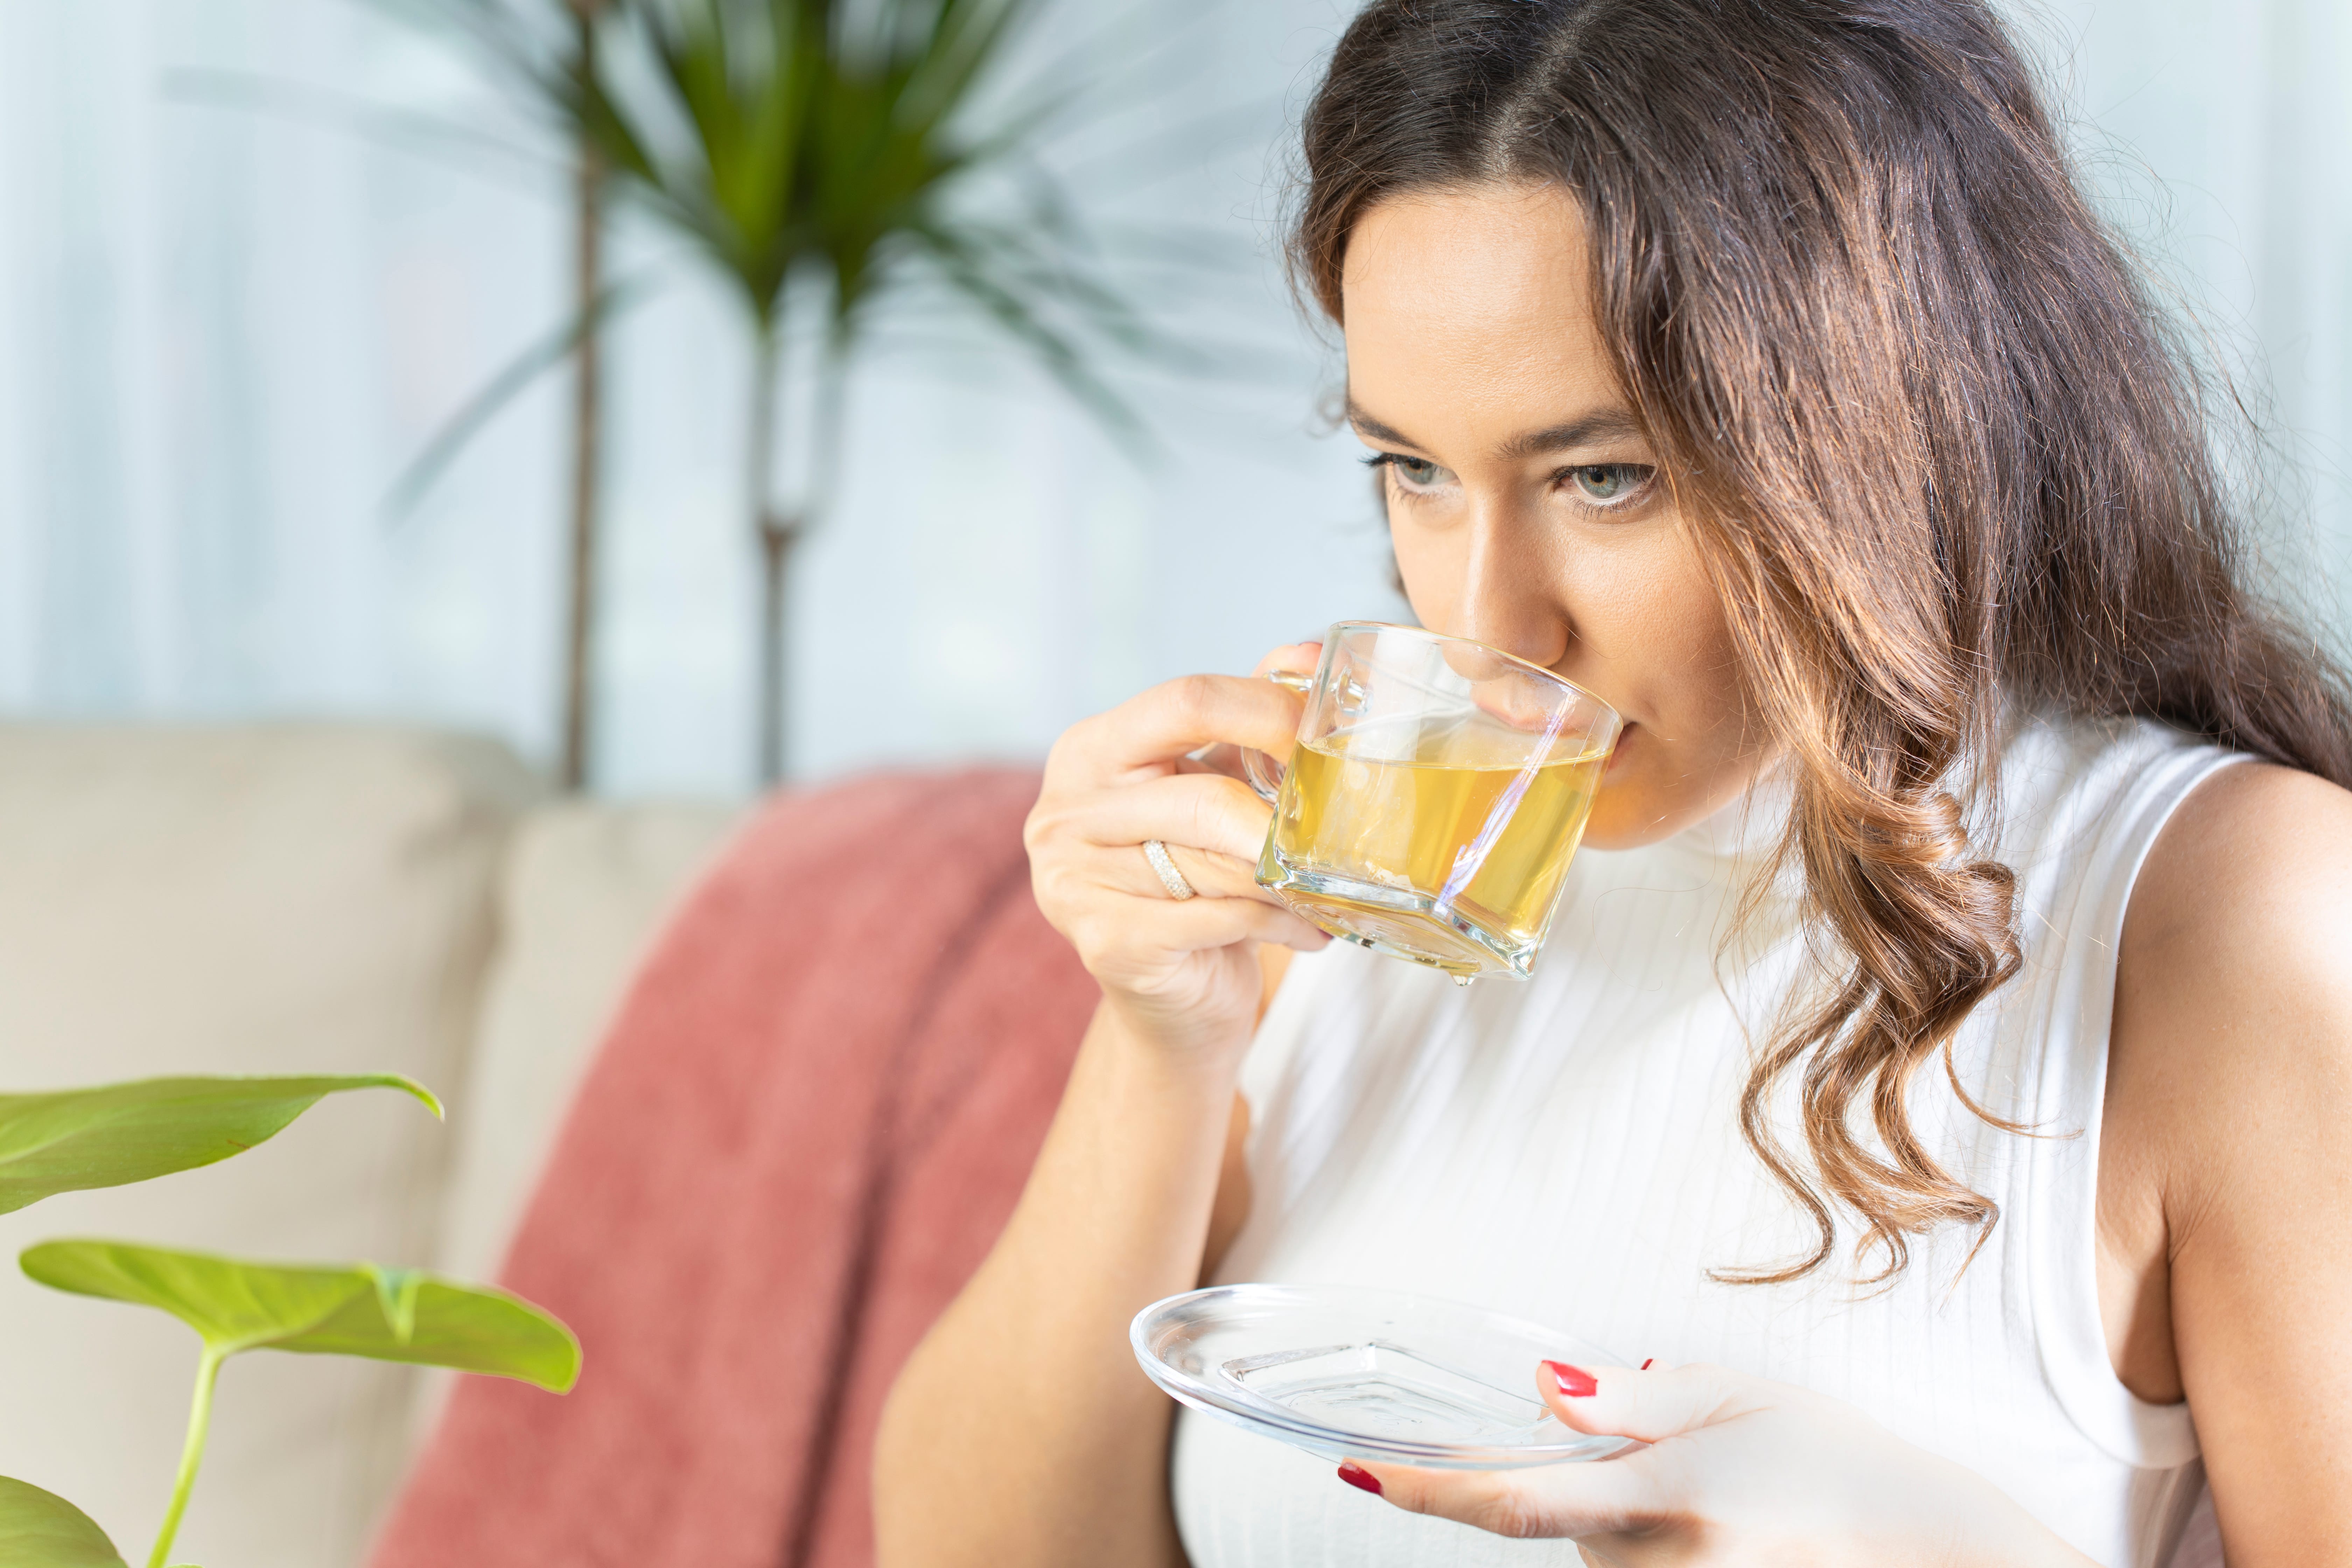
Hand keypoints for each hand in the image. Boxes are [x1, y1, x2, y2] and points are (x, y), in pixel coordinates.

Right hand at [1025, 646, 1329, 1053]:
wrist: (1170, 993)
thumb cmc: (1193, 878)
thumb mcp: (1214, 783)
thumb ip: (1248, 719)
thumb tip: (1308, 655)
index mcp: (1089, 751)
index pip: (1184, 701)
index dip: (1266, 712)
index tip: (1322, 738)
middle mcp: (1064, 810)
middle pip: (1203, 795)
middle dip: (1283, 818)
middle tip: (1340, 831)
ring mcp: (1073, 879)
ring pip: (1216, 865)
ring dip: (1289, 881)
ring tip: (1330, 888)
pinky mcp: (1105, 942)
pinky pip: (1219, 919)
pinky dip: (1279, 923)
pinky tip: (1306, 929)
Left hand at [1339, 1361, 2094, 1567]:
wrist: (1932, 1545)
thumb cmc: (1839, 1462)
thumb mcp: (1734, 1399)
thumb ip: (1627, 1400)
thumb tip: (1543, 1387)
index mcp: (1672, 1501)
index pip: (1513, 1502)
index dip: (1424, 1493)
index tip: (1355, 1475)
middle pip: (1561, 1526)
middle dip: (1583, 1484)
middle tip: (1668, 1455)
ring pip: (1599, 1555)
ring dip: (1623, 1519)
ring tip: (1714, 1493)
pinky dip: (1650, 1545)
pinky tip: (1716, 1523)